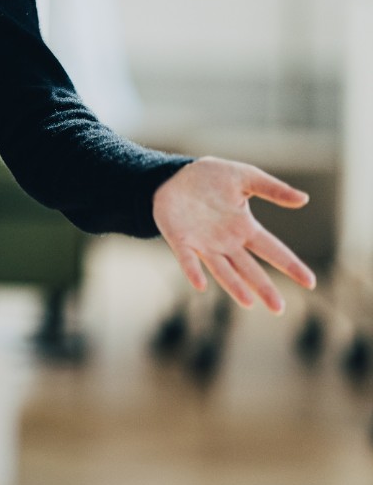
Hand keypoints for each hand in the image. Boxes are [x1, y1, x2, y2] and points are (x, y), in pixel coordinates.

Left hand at [152, 156, 316, 312]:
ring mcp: (203, 244)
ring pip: (222, 270)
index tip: (309, 282)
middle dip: (263, 287)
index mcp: (245, 228)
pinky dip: (193, 271)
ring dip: (234, 286)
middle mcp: (226, 242)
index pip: (273, 250)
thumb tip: (304, 199)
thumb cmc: (211, 178)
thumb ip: (273, 189)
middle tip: (279, 308)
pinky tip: (201, 284)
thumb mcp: (245, 177)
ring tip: (248, 303)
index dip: (290, 265)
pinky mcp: (180, 240)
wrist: (173, 176)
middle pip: (249, 269)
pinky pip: (187, 259)